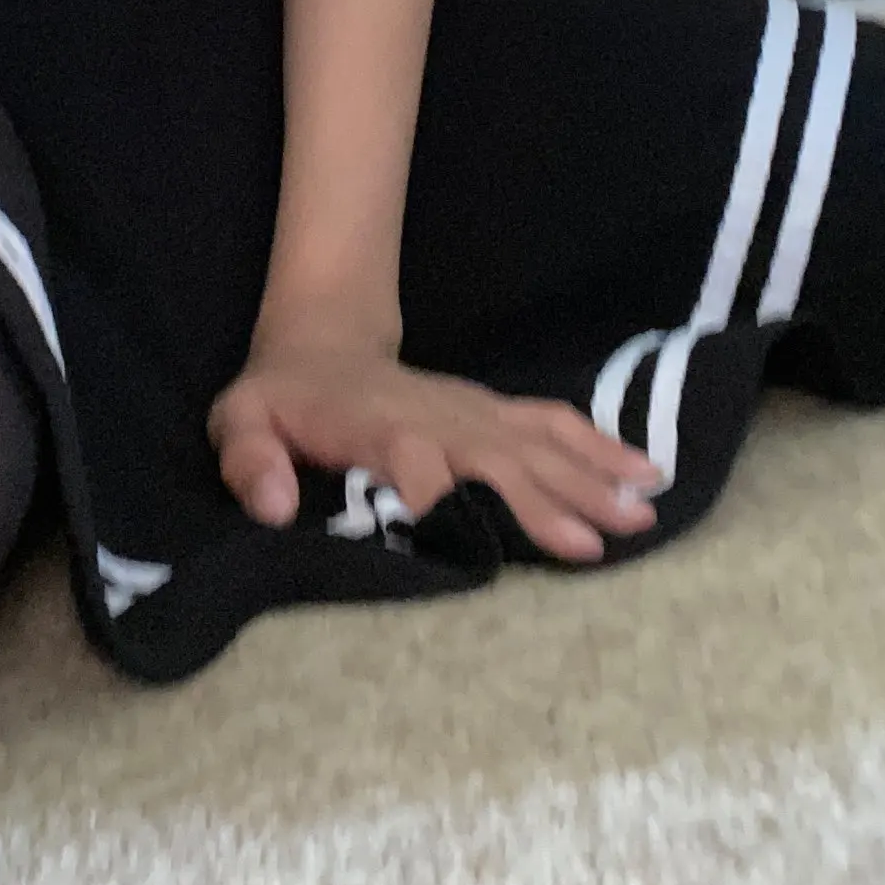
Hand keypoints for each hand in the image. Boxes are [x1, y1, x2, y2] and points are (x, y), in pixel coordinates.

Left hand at [208, 339, 662, 563]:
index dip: (424, 481)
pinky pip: (553, 425)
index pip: (404, 450)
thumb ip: (248, 461)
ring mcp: (471, 412)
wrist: (324, 341)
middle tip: (591, 543)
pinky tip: (646, 471)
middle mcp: (434, 417)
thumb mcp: (239, 422)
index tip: (449, 517)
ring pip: (536, 443)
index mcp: (373, 424)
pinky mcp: (493, 412)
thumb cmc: (280, 398)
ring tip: (640, 513)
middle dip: (540, 497)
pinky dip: (600, 446)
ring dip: (588, 478)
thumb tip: (273, 507)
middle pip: (492, 455)